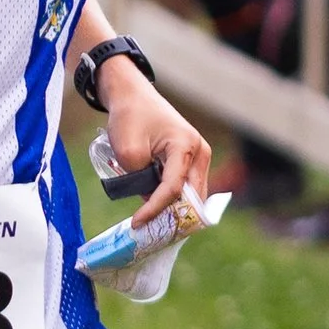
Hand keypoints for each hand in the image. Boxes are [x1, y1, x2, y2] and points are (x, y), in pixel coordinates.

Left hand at [95, 61, 211, 225]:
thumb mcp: (128, 151)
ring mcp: (199, 155)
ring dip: (175, 209)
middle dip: (174, 216)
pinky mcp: (191, 159)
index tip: (136, 223)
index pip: (173, 188)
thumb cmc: (129, 117)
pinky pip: (187, 186)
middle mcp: (199, 152)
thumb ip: (141, 180)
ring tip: (154, 224)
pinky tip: (159, 210)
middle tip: (153, 233)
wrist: (132, 95)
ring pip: (192, 194)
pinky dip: (175, 199)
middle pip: (192, 196)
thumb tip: (152, 201)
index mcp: (186, 146)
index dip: (155, 209)